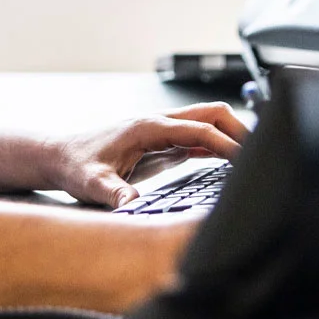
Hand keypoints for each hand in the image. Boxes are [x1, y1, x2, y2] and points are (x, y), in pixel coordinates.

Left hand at [42, 103, 250, 207]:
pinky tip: (227, 162)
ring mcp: (161, 131)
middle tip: (259, 153)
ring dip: (231, 135)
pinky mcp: (161, 142)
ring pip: (207, 122)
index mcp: (148, 127)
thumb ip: (112, 192)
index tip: (246, 159)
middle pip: (210, 113)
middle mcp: (158, 123)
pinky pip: (198, 138)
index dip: (225, 142)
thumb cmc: (74, 164)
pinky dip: (217, 145)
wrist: (59, 157)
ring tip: (252, 159)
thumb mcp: (91, 183)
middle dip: (238, 128)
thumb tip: (131, 205)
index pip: (199, 129)